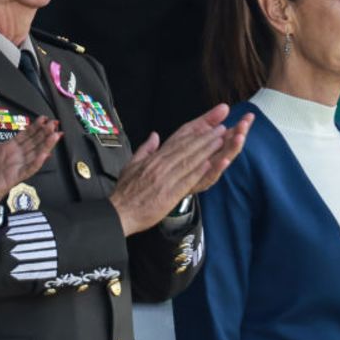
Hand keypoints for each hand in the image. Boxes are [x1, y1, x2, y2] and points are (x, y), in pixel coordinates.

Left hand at [0, 107, 61, 225]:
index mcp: (8, 147)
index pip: (26, 134)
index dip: (35, 126)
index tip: (43, 118)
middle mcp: (15, 156)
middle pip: (34, 142)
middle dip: (45, 132)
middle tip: (54, 123)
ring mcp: (17, 166)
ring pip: (36, 154)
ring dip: (46, 145)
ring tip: (56, 135)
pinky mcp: (15, 177)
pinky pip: (29, 169)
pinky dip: (37, 162)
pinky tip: (45, 155)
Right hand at [108, 104, 252, 235]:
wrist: (118, 212)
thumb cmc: (125, 191)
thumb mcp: (132, 165)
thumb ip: (145, 149)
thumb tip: (154, 135)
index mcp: (154, 160)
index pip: (177, 143)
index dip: (195, 134)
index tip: (208, 126)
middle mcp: (161, 166)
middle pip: (186, 149)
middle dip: (206, 138)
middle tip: (221, 129)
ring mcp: (165, 180)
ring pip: (189, 161)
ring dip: (206, 150)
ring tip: (221, 141)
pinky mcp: (168, 195)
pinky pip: (186, 181)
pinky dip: (198, 172)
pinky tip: (210, 164)